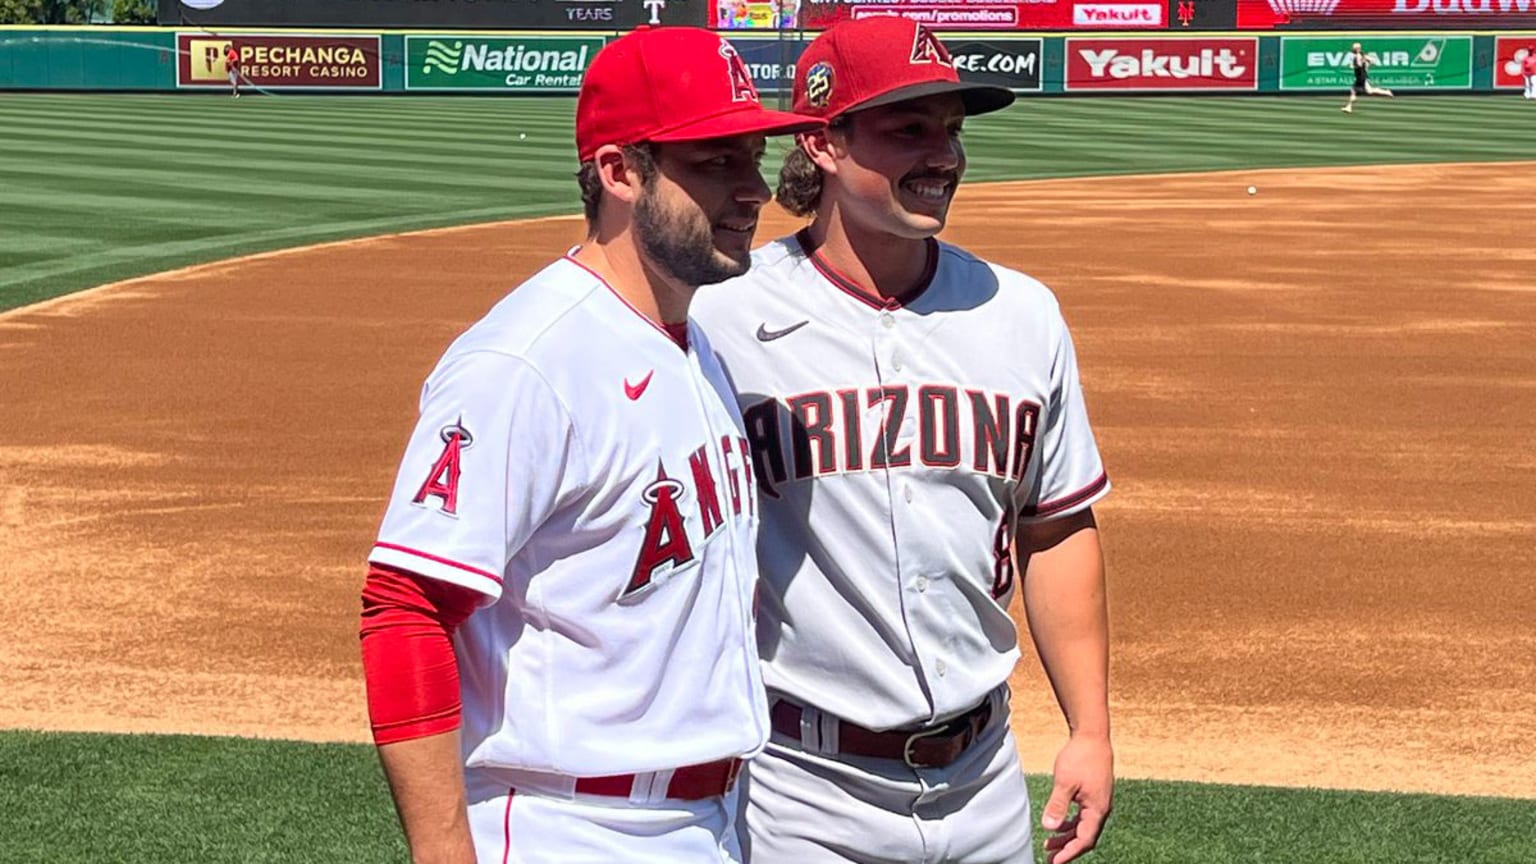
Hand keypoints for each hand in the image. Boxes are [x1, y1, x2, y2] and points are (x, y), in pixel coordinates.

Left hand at [1040, 734, 1113, 863]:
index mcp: (1097, 809)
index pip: (1084, 840)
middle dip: (1067, 849)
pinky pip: (1084, 817)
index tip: (1054, 862)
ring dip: (1067, 837)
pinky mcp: (1094, 794)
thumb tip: (1050, 827)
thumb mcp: (1065, 782)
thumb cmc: (1080, 757)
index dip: (1069, 853)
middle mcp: (1101, 809)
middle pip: (1085, 837)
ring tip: (1049, 844)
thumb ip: (1058, 805)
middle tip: (1049, 858)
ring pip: (1084, 827)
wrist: (1093, 736)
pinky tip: (1059, 824)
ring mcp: (1098, 802)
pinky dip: (1071, 824)